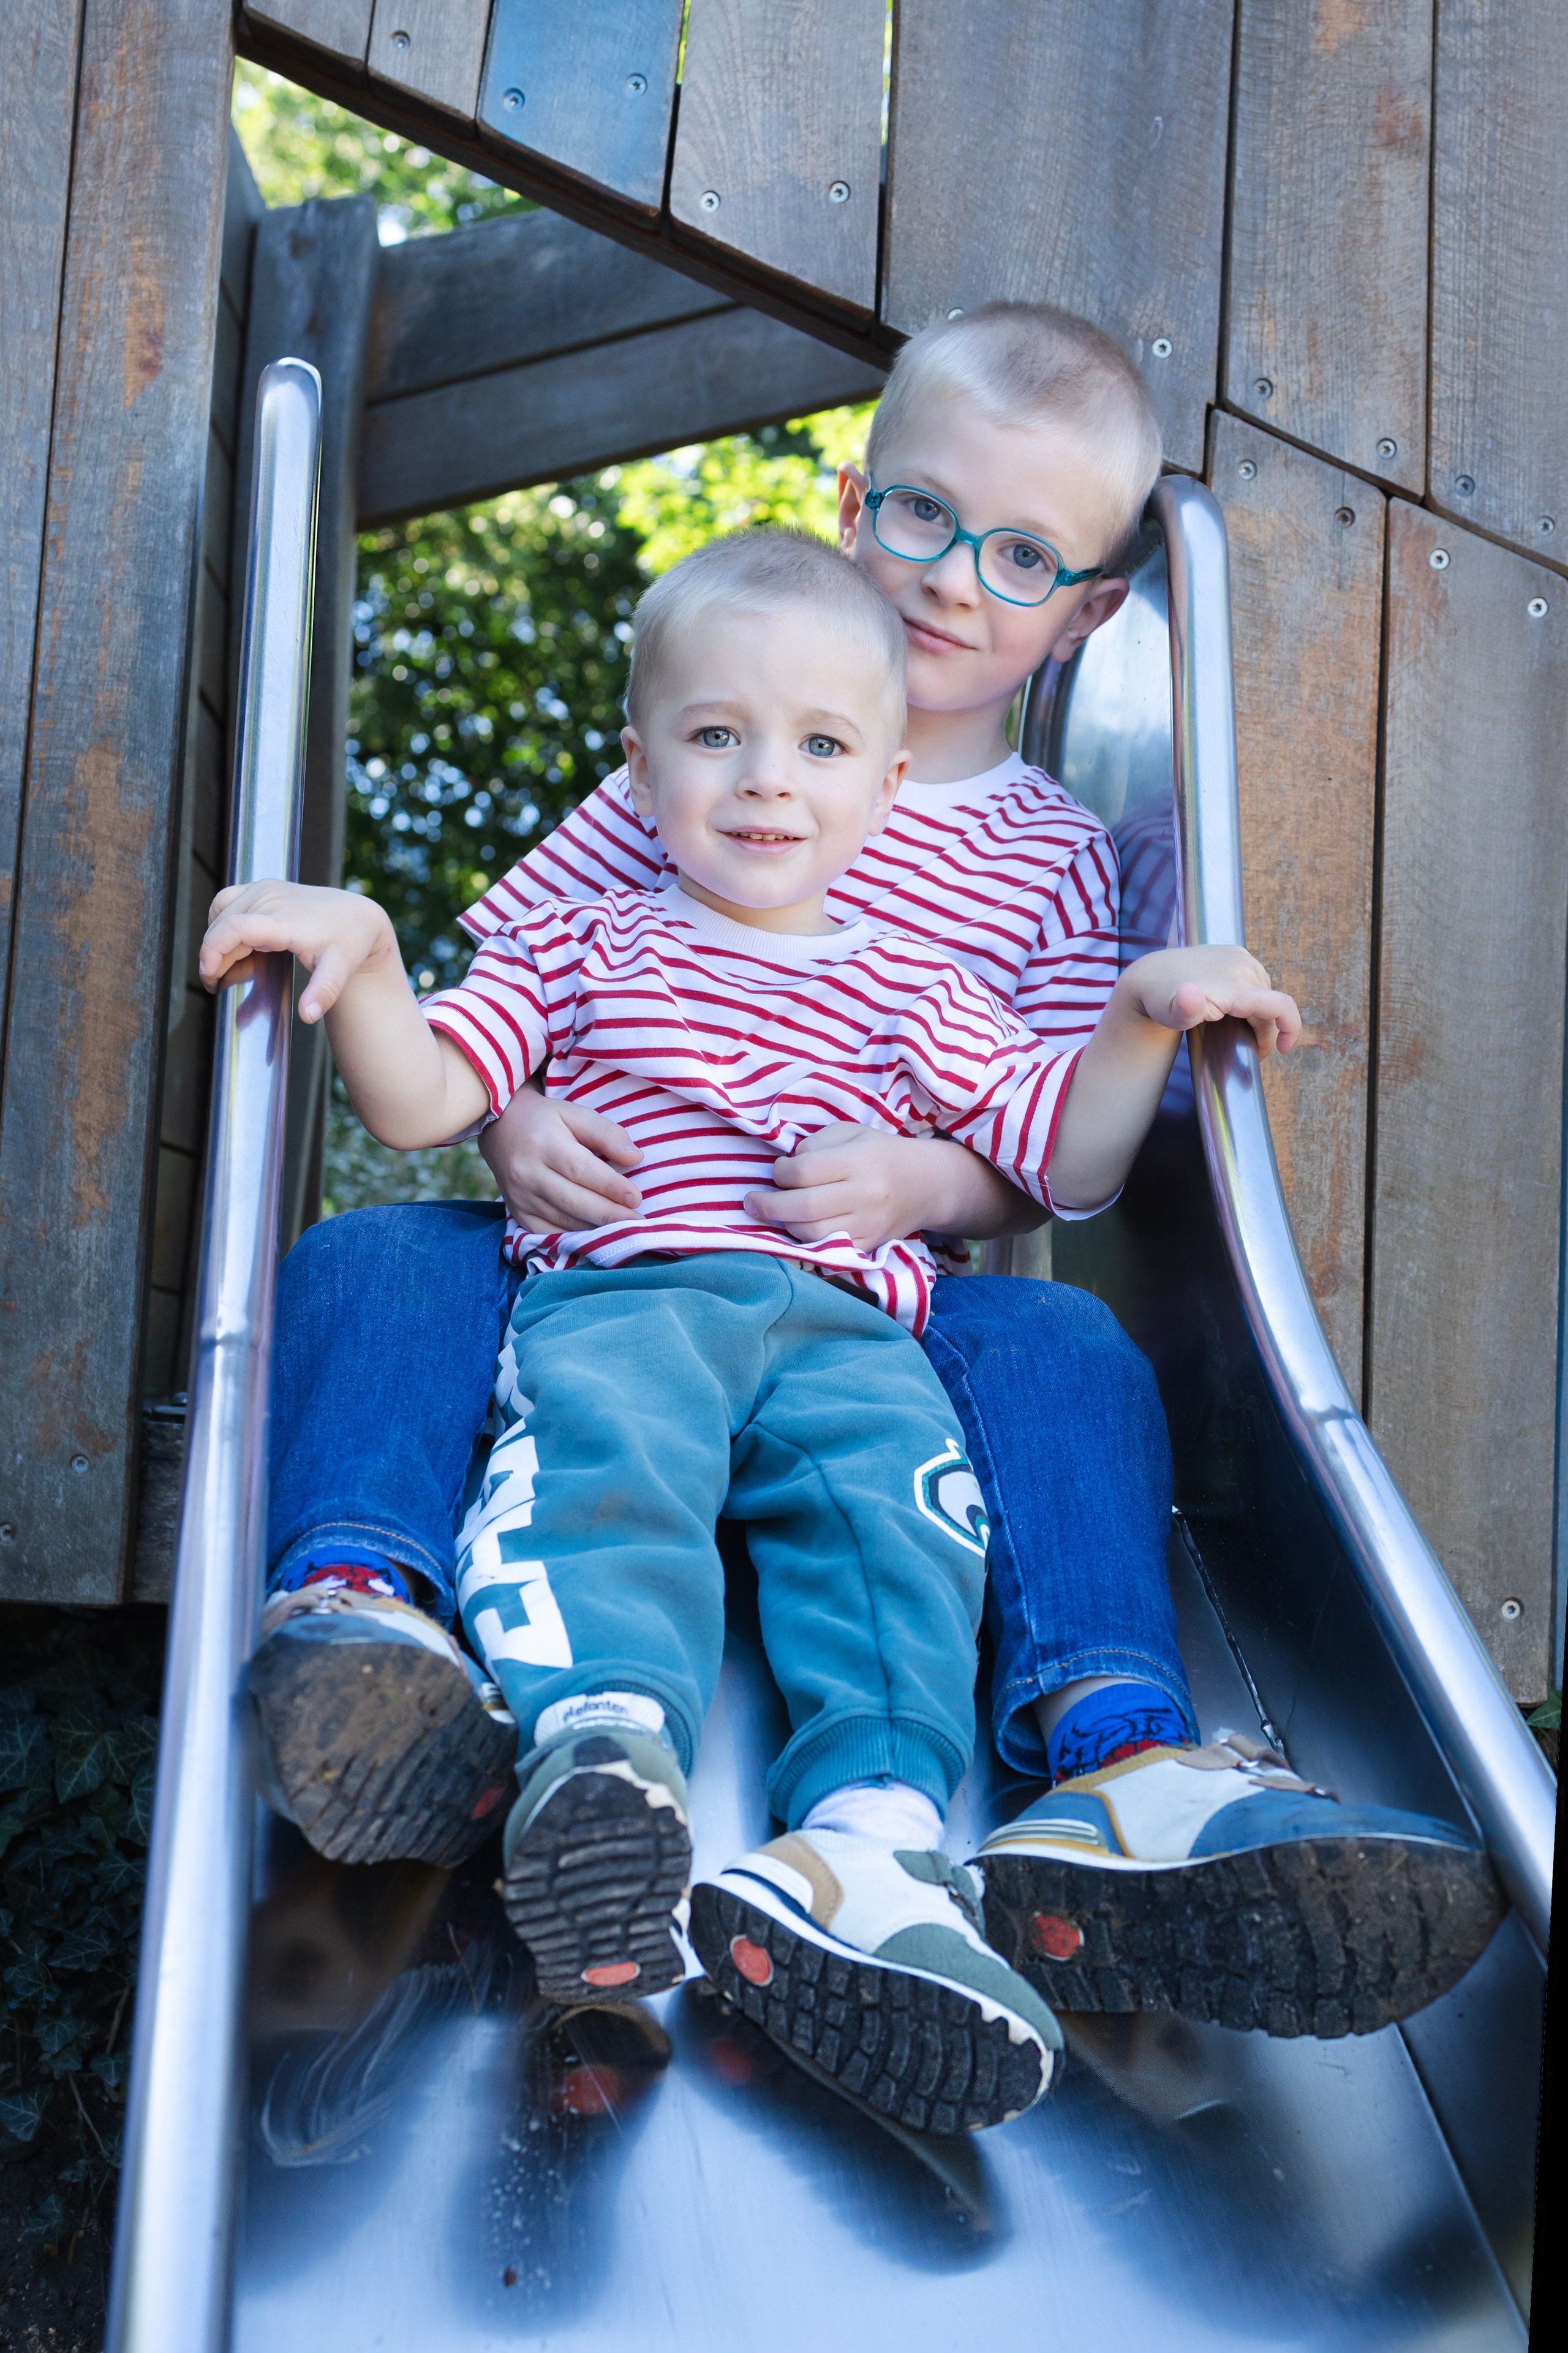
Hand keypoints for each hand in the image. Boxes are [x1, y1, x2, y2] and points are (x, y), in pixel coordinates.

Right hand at [200, 882, 395, 1022]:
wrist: (358, 916)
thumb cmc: (348, 942)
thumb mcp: (340, 969)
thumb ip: (323, 992)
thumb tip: (308, 1015)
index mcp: (285, 919)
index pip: (234, 927)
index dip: (212, 950)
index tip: (209, 975)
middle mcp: (270, 897)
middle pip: (222, 925)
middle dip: (213, 956)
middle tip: (219, 984)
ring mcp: (264, 889)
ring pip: (220, 913)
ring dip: (217, 941)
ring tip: (229, 968)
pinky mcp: (262, 887)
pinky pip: (227, 902)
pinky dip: (222, 924)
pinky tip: (235, 946)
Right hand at [479, 1080, 642, 1228]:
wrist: (499, 1128)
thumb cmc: (545, 1120)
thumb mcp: (574, 1114)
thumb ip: (606, 1133)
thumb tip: (635, 1157)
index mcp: (544, 1144)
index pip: (581, 1169)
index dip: (610, 1186)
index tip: (636, 1198)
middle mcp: (527, 1174)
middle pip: (573, 1201)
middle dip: (608, 1215)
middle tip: (638, 1223)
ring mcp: (520, 1197)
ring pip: (563, 1221)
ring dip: (595, 1230)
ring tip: (625, 1232)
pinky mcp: (518, 1213)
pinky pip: (548, 1233)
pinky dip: (574, 1237)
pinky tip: (597, 1238)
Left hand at [745, 1122, 963, 1250]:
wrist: (926, 1185)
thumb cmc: (880, 1153)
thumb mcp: (850, 1132)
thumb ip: (815, 1144)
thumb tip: (785, 1167)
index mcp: (859, 1161)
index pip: (803, 1172)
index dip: (780, 1173)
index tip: (777, 1171)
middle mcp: (865, 1195)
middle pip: (804, 1207)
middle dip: (769, 1206)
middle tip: (752, 1202)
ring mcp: (868, 1225)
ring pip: (812, 1235)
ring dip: (785, 1225)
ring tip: (778, 1214)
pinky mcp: (870, 1246)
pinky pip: (828, 1252)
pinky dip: (806, 1243)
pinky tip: (799, 1229)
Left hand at [1126, 946, 1300, 1059]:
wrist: (1148, 975)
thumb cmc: (1159, 1002)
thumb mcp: (1168, 1014)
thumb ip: (1183, 1010)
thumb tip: (1191, 995)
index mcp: (1235, 984)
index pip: (1280, 1005)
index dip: (1291, 1029)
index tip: (1284, 1050)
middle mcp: (1242, 965)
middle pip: (1271, 1004)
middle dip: (1265, 1030)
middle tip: (1248, 1051)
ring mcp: (1239, 956)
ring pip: (1264, 993)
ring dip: (1259, 1014)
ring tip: (1239, 1031)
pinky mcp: (1234, 953)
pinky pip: (1254, 981)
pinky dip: (1252, 999)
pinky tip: (1235, 1011)